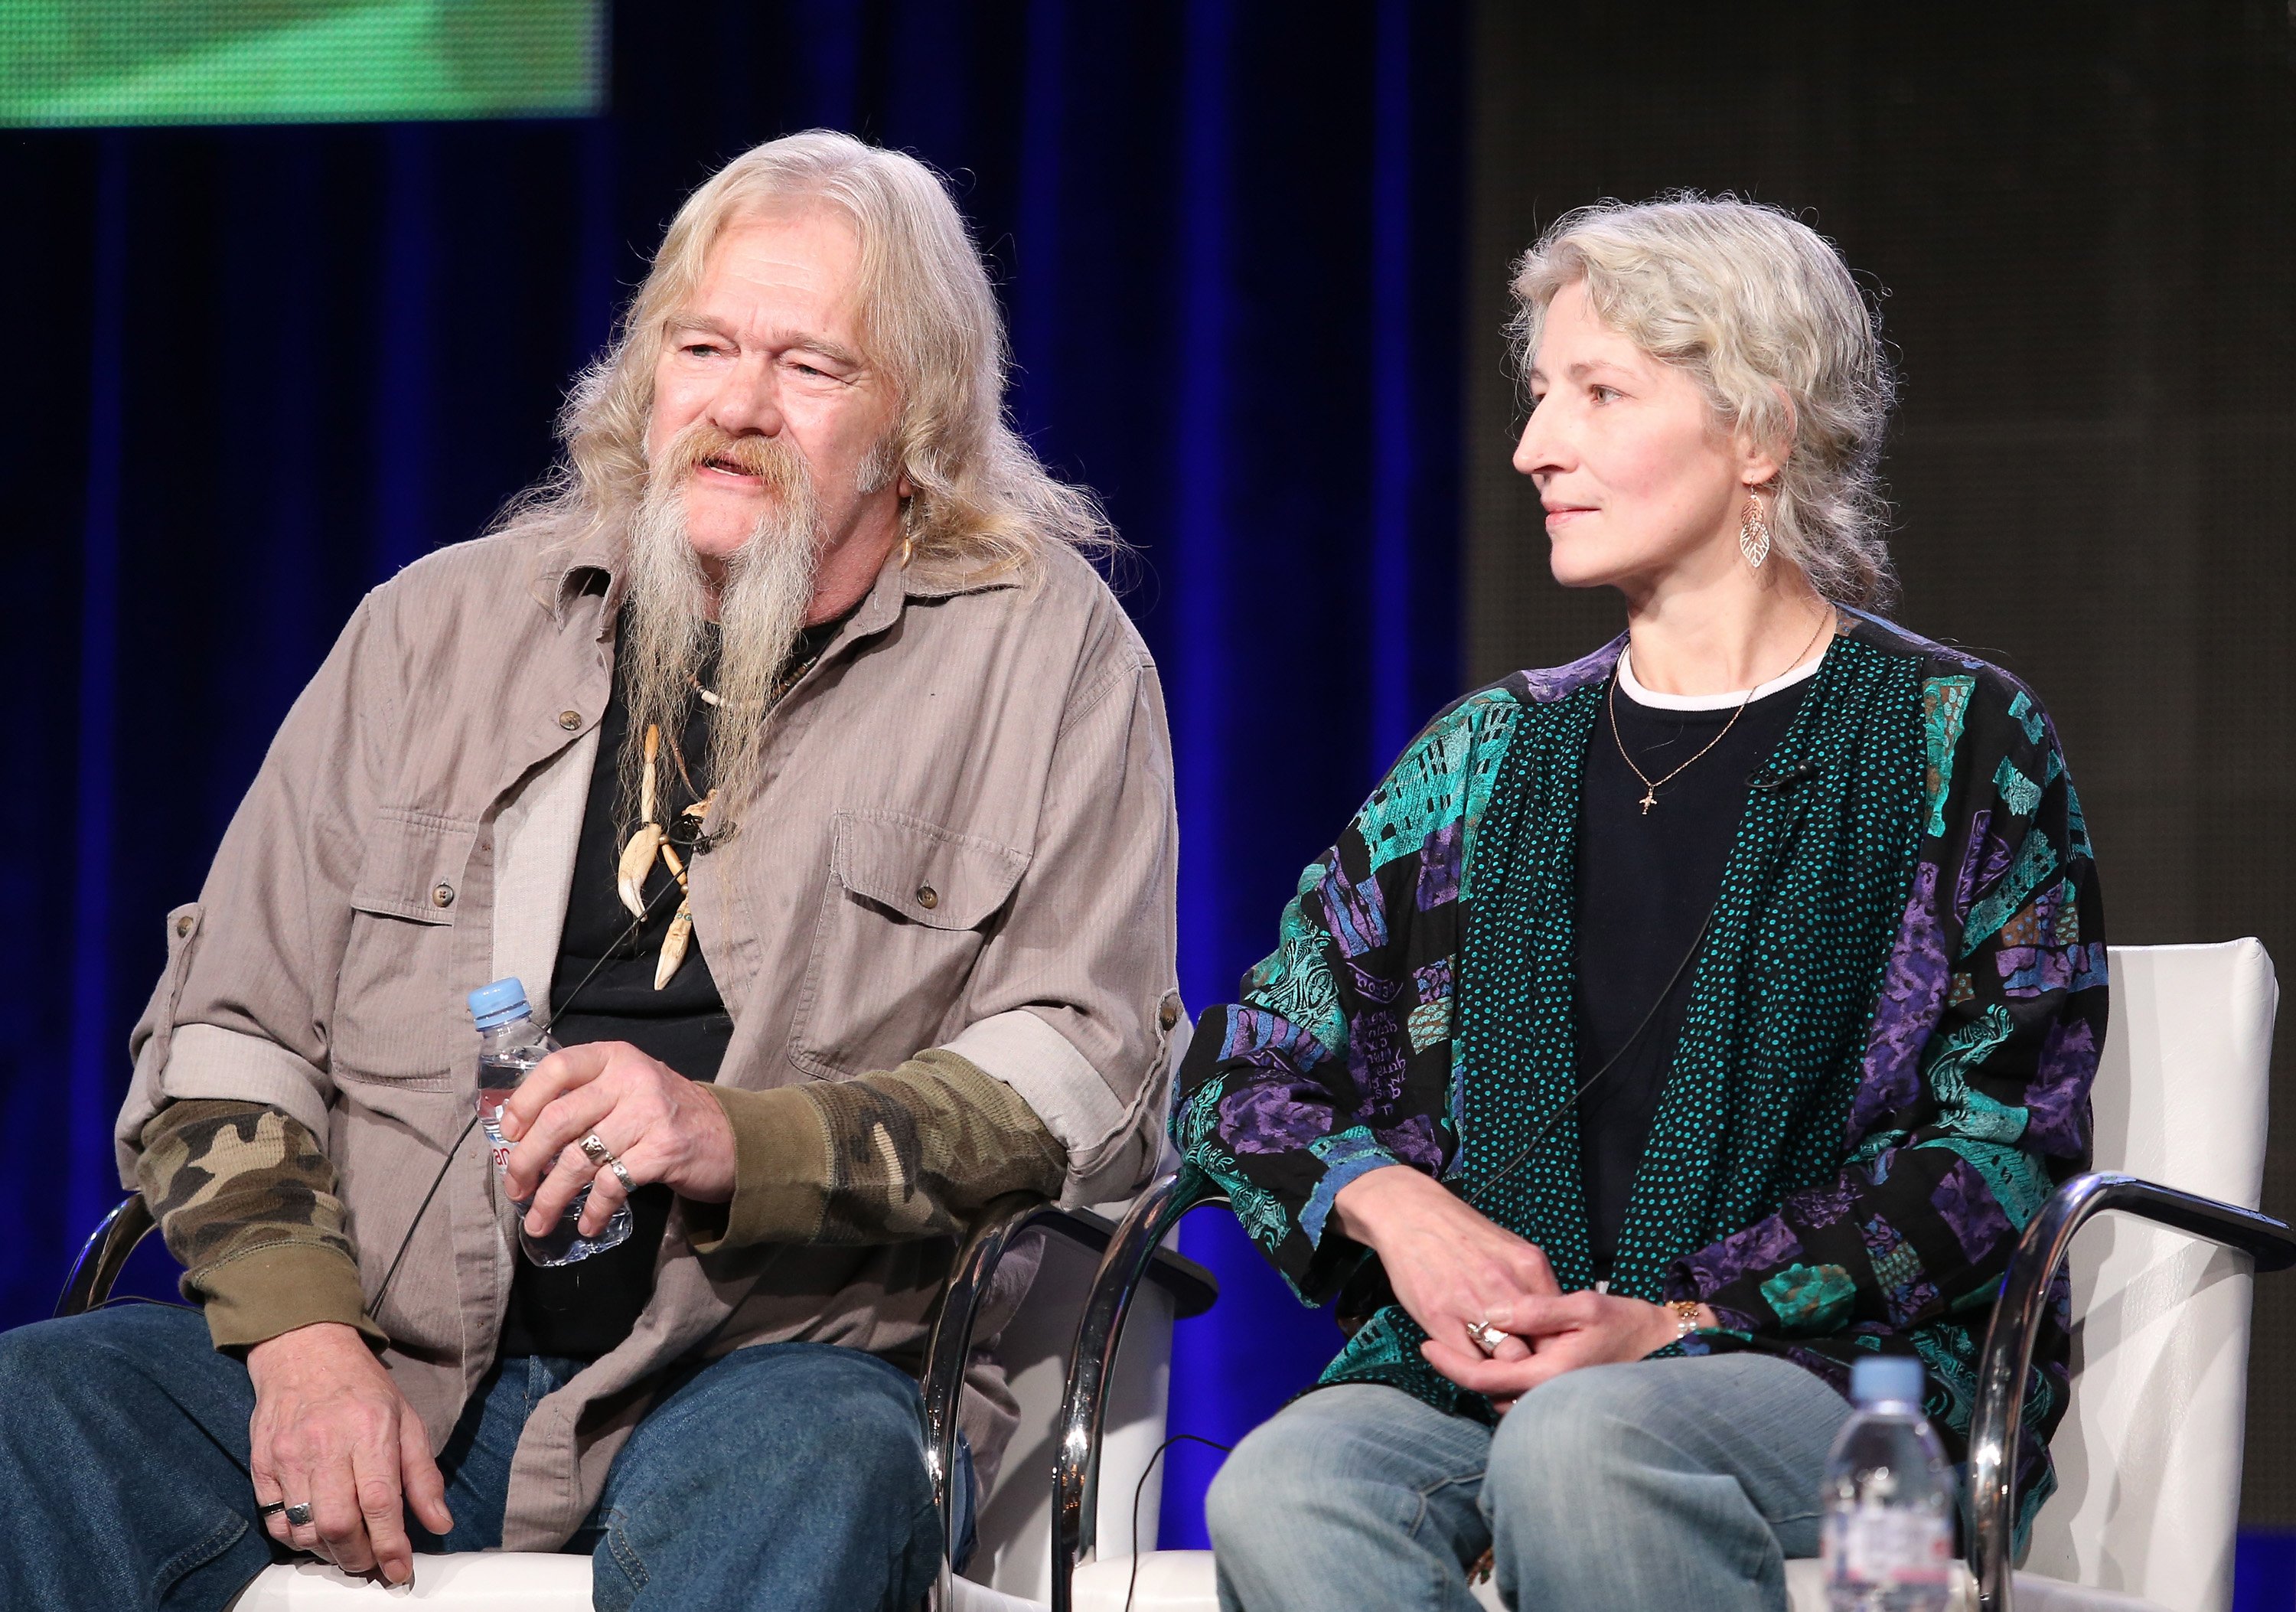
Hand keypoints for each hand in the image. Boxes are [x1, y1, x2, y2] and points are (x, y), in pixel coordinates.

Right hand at [246, 1321, 451, 1582]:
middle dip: (358, 1557)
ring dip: (328, 1553)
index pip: (380, 1502)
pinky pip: (275, 1520)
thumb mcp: (407, 1419)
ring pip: (304, 1530)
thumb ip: (423, 1475)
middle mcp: (326, 1445)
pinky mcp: (261, 1464)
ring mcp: (288, 1456)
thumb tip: (440, 1522)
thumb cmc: (362, 1386)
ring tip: (347, 1550)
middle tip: (371, 1562)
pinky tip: (315, 1534)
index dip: (391, 1545)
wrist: (303, 1349)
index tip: (400, 1569)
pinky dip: (296, 1539)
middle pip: (338, 1525)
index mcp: (370, 1431)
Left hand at [498, 1041, 735, 1236]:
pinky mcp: (664, 1150)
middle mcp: (631, 1079)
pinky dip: (594, 1211)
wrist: (734, 1136)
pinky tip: (588, 1224)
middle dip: (526, 1161)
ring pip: (579, 1159)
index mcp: (616, 1058)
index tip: (509, 1135)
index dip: (524, 1103)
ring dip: (551, 1197)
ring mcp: (649, 1114)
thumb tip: (524, 1134)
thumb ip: (587, 1097)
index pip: (557, 1068)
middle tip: (515, 1189)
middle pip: (559, 1120)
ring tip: (539, 1220)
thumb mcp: (630, 1088)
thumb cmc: (668, 1115)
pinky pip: (613, 1185)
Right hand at [1330, 1165, 1558, 1374]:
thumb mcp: (1512, 1250)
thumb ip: (1536, 1285)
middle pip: (1538, 1348)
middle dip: (1537, 1365)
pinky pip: (1469, 1363)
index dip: (1559, 1348)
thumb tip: (1556, 1322)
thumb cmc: (1462, 1235)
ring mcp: (1471, 1303)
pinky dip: (1475, 1369)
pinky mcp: (1439, 1318)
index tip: (1553, 1357)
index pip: (1560, 1325)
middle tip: (1530, 1372)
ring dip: (1507, 1371)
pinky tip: (1474, 1361)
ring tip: (1503, 1371)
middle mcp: (1504, 1286)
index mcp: (1529, 1267)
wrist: (1410, 1214)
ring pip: (1506, 1361)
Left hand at [1420, 1291, 1716, 1410]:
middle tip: (1440, 1338)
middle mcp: (1549, 1395)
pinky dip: (1505, 1374)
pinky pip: (1522, 1391)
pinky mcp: (1561, 1395)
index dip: (1450, 1365)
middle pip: (1489, 1391)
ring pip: (1504, 1394)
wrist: (1665, 1350)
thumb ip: (1536, 1310)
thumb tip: (1493, 1313)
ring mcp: (1556, 1399)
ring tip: (1465, 1339)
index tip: (1424, 1347)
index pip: (1484, 1379)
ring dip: (1484, 1371)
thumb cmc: (1628, 1325)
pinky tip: (1500, 1348)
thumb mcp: (1583, 1307)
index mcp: (1549, 1375)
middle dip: (1464, 1367)